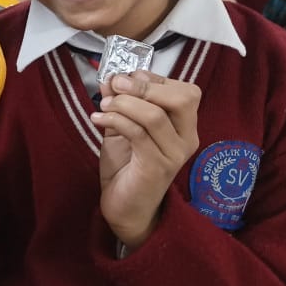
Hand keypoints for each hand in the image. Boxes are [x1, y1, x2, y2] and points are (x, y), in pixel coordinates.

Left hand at [90, 71, 200, 249]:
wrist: (126, 208)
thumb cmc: (127, 166)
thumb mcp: (122, 127)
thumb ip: (120, 102)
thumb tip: (112, 77)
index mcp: (185, 127)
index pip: (185, 91)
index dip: (155, 78)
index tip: (127, 77)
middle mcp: (187, 139)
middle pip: (183, 98)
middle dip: (145, 86)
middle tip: (116, 84)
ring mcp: (174, 155)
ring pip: (155, 115)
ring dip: (124, 104)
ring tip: (103, 106)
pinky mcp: (156, 167)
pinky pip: (138, 134)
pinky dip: (116, 120)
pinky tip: (98, 119)